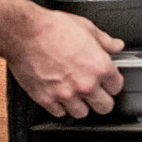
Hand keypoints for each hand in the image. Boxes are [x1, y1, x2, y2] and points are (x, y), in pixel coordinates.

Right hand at [8, 7, 124, 118]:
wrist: (24, 33)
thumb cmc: (52, 28)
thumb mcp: (86, 28)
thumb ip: (105, 41)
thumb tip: (116, 45)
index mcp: (99, 67)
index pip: (117, 87)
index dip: (111, 83)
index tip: (107, 81)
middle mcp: (85, 84)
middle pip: (104, 107)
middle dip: (101, 100)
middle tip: (95, 92)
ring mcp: (65, 94)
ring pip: (82, 113)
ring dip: (80, 105)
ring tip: (75, 94)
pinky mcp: (46, 99)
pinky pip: (59, 113)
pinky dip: (59, 106)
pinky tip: (58, 95)